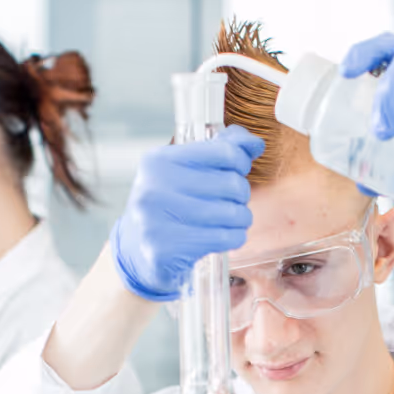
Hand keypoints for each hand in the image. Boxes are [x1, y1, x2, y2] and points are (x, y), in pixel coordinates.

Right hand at [109, 126, 265, 300]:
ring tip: (233, 221)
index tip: (238, 171)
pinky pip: (223, 238)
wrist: (138, 250)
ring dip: (242, 219)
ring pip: (231, 213)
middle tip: (233, 203)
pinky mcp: (165, 249)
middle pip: (231, 184)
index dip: (241, 162)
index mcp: (159, 160)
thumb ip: (221, 151)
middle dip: (241, 195)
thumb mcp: (186, 172)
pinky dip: (235, 238)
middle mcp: (154, 187)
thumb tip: (254, 143)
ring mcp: (156, 220)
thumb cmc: (170, 206)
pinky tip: (227, 237)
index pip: (223, 151)